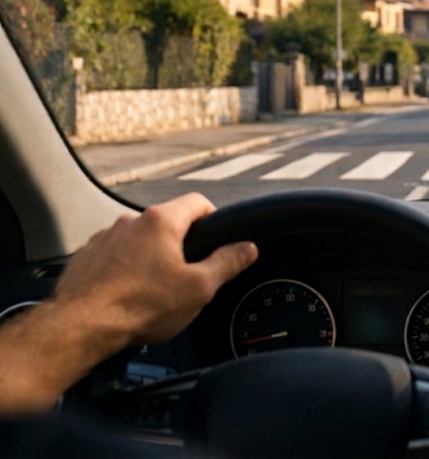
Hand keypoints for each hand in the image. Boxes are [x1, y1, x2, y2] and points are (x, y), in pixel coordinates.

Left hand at [54, 192, 256, 344]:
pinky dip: (124, 269)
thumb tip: (247, 248)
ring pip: (139, 240)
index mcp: (161, 221)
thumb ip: (227, 263)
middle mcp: (130, 221)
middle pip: (167, 222)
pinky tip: (127, 294)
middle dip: (180, 244)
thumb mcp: (199, 288)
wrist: (81, 327)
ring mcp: (104, 238)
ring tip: (153, 289)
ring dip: (150, 256)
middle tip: (187, 274)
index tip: (217, 239)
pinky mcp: (86, 257)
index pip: (198, 202)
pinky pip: (114, 256)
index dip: (214, 218)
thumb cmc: (139, 307)